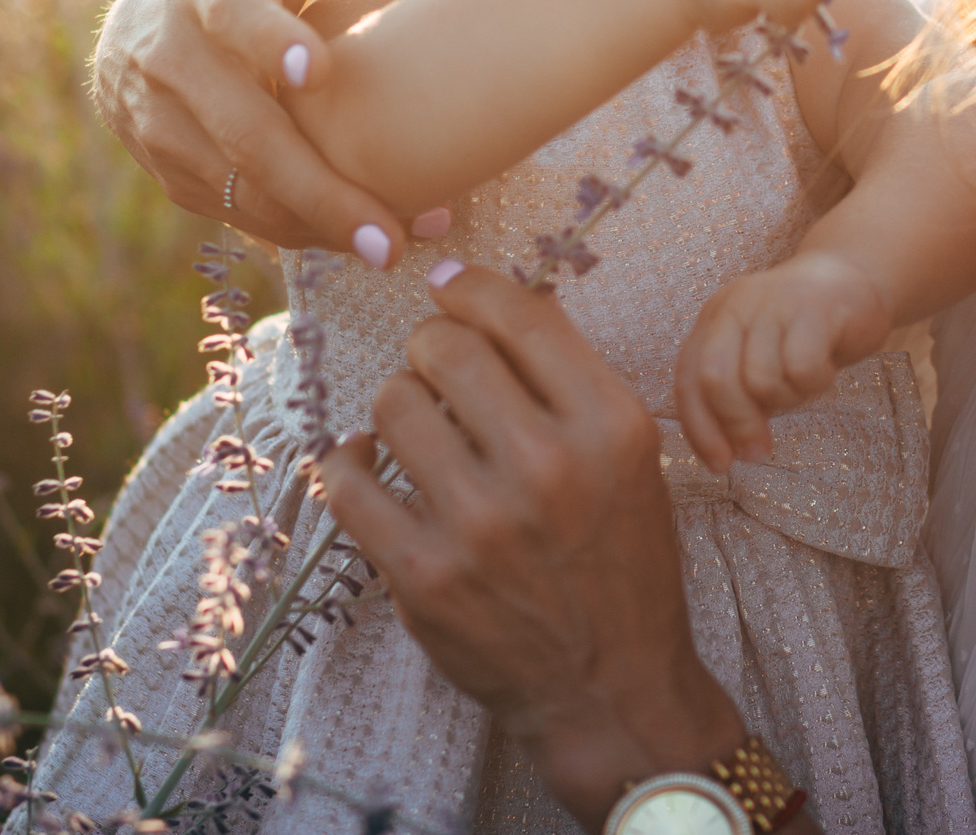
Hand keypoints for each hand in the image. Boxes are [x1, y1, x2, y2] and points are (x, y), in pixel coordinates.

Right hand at [89, 0, 449, 256]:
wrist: (148, 17)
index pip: (233, 12)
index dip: (270, 40)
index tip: (316, 71)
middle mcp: (171, 54)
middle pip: (245, 131)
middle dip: (318, 187)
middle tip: (390, 236)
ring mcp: (159, 117)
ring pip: (237, 185)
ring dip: (313, 222)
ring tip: (392, 246)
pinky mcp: (164, 165)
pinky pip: (228, 209)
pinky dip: (289, 231)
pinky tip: (351, 241)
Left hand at [315, 264, 746, 828]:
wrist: (609, 687)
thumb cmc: (619, 562)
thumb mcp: (629, 457)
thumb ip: (569, 380)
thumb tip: (483, 297)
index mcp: (609, 426)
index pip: (521, 315)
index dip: (470, 287)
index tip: (448, 287)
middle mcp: (549, 467)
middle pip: (445, 349)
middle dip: (429, 347)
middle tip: (433, 370)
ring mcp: (481, 524)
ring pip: (392, 405)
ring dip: (396, 407)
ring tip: (416, 432)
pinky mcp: (424, 576)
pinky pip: (347, 482)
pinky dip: (347, 462)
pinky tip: (367, 464)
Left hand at [675, 251, 892, 472]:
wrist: (853, 277)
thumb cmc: (802, 331)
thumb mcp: (757, 357)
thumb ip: (734, 391)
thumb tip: (723, 451)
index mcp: (714, 319)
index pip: (688, 381)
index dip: (700, 431)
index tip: (720, 466)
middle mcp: (736, 306)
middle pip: (717, 380)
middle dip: (737, 425)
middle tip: (760, 450)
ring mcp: (774, 304)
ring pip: (761, 380)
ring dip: (785, 400)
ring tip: (801, 386)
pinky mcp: (814, 309)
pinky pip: (803, 369)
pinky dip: (815, 384)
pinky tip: (824, 371)